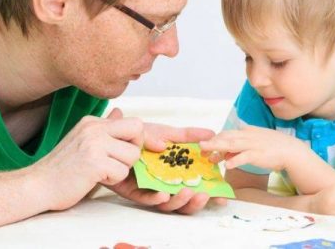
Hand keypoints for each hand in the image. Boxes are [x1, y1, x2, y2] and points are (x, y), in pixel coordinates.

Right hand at [30, 108, 143, 210]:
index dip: (136, 138)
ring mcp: (94, 144)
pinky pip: (122, 172)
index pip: (133, 122)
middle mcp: (94, 128)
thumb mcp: (83, 141)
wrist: (36, 185)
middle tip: (117, 161)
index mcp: (92, 122)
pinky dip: (112, 180)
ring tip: (100, 171)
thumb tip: (121, 112)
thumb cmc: (61, 168)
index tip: (129, 152)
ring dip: (121, 169)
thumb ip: (104, 129)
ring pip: (133, 155)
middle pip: (138, 130)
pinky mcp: (94, 162)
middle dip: (134, 149)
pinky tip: (94, 178)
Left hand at [106, 119, 225, 213]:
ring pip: (168, 203)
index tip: (223, 197)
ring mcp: (150, 188)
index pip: (196, 187)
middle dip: (196, 201)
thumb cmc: (138, 136)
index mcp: (176, 173)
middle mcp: (165, 183)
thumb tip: (211, 132)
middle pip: (184, 200)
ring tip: (188, 193)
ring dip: (179, 201)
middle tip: (204, 194)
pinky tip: (163, 194)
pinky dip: (155, 198)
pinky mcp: (133, 191)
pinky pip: (146, 199)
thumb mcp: (165, 132)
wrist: (111, 135)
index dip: (210, 194)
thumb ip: (186, 134)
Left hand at [199, 126, 307, 170]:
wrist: (292, 150)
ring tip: (208, 153)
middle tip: (201, 148)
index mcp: (247, 131)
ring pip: (233, 145)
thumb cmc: (274, 147)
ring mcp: (254, 145)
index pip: (228, 133)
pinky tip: (228, 165)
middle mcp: (249, 136)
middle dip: (213, 142)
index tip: (206, 145)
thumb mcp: (255, 143)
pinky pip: (245, 156)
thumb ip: (241, 147)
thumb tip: (226, 154)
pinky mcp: (259, 154)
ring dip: (219, 148)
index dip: (216, 139)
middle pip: (227, 137)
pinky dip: (236, 160)